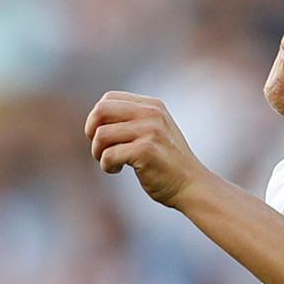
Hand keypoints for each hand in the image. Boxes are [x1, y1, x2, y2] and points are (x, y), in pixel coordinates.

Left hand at [85, 91, 207, 207]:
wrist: (192, 185)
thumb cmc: (167, 162)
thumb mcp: (154, 130)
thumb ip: (132, 119)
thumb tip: (94, 118)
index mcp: (153, 105)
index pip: (108, 98)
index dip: (97, 118)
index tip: (104, 137)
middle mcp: (152, 113)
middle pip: (101, 111)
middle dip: (91, 131)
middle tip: (100, 149)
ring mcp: (151, 131)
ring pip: (101, 135)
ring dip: (98, 152)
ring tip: (111, 162)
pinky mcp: (146, 151)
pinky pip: (108, 155)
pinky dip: (107, 166)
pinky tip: (117, 170)